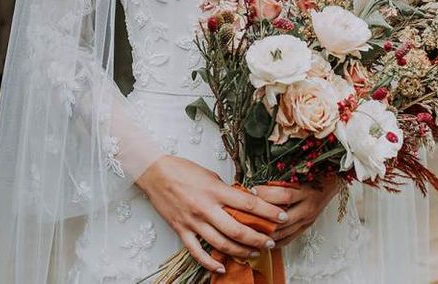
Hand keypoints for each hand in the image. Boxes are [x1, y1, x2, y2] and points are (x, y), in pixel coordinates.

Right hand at [136, 156, 289, 273]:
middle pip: (238, 230)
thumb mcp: (210, 175)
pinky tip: (222, 267)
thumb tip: (243, 200)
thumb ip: (226, 190)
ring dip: (240, 251)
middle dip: (258, 238)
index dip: (268, 212)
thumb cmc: (183, 170)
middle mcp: (206, 208)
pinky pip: (197, 252)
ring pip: (221, 244)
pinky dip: (210, 262)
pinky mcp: (181, 230)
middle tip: (271, 241)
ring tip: (254, 252)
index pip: (248, 204)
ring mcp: (193, 221)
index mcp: (215, 191)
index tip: (282, 216)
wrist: (155, 173)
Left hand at [254, 175, 341, 247]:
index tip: (252, 190)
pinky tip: (264, 240)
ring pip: (284, 232)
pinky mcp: (306, 228)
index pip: (284, 195)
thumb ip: (282, 180)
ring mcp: (307, 220)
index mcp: (306, 192)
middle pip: (283, 218)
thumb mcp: (300, 174)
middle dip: (263, 218)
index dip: (267, 194)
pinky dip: (275, 241)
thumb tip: (259, 182)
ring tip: (250, 231)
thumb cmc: (314, 176)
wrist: (331, 184)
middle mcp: (307, 208)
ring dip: (267, 233)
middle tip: (246, 216)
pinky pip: (289, 239)